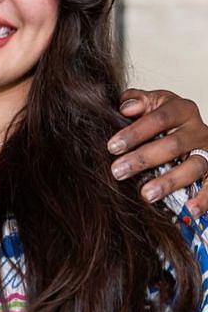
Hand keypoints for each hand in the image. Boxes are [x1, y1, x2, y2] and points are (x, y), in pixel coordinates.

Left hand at [107, 89, 207, 213]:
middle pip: (173, 144)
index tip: (112, 147)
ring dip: (169, 182)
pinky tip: (190, 209)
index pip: (158, 119)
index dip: (135, 132)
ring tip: (146, 194)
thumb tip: (126, 108)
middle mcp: (198, 130)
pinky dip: (204, 199)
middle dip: (143, 159)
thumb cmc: (161, 120)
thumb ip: (136, 101)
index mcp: (181, 109)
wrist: (188, 131)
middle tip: (118, 171)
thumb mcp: (151, 105)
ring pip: (194, 166)